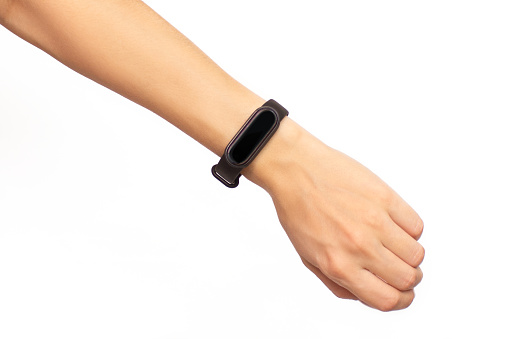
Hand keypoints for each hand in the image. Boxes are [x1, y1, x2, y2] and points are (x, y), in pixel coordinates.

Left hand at [245, 119, 424, 310]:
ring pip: (416, 253)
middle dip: (407, 278)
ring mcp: (375, 221)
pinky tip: (391, 223)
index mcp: (339, 266)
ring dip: (409, 254)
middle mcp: (359, 247)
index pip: (387, 300)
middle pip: (407, 278)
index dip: (400, 301)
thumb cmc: (297, 212)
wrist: (294, 170)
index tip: (400, 293)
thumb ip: (338, 284)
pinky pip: (416, 226)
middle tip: (397, 266)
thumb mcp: (308, 258)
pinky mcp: (385, 197)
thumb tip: (369, 296)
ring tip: (392, 242)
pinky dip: (409, 230)